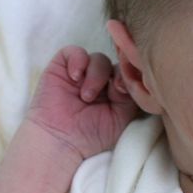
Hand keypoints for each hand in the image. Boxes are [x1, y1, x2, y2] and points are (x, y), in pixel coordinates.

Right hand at [25, 46, 139, 160]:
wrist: (61, 141)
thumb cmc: (92, 134)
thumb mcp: (121, 116)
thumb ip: (131, 95)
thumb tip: (131, 76)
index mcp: (116, 89)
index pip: (128, 72)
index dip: (129, 77)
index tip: (123, 90)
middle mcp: (101, 78)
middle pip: (116, 62)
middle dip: (116, 74)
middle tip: (112, 90)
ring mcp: (82, 72)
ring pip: (98, 58)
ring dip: (96, 75)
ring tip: (87, 97)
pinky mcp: (61, 67)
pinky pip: (74, 51)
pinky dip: (78, 60)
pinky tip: (75, 77)